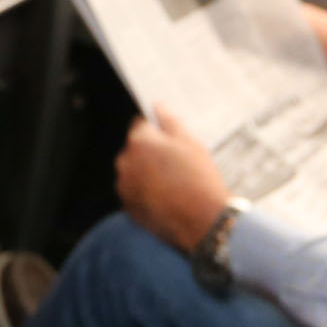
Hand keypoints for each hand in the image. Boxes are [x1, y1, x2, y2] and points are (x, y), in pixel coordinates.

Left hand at [116, 108, 229, 250]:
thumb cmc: (199, 178)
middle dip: (151, 154)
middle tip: (177, 166)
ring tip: (174, 184)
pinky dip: (146, 193)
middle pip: (136, 150)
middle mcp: (125, 161)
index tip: (173, 144)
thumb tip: (157, 106)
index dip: (159, 134)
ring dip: (147, 174)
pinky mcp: (127, 207)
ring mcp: (124, 186)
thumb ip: (169, 121)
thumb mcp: (190, 142)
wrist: (203, 220)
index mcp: (139, 141)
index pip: (142, 127)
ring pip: (135, 172)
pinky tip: (167, 198)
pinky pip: (135, 192)